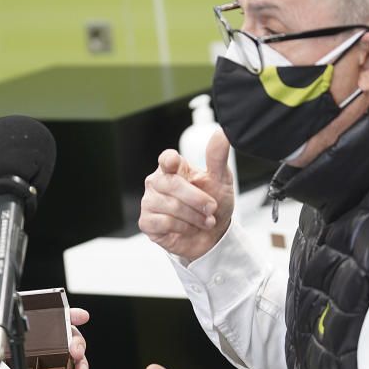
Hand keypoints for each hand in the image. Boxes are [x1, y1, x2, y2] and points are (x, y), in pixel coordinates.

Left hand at [0, 308, 90, 368]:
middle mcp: (50, 339)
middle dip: (77, 343)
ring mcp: (54, 356)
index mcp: (36, 325)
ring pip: (74, 357)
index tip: (81, 316)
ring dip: (80, 364)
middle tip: (74, 352)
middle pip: (71, 336)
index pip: (57, 314)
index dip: (71, 314)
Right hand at [138, 129, 234, 261]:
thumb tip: (222, 133)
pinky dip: (182, 228)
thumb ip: (217, 157)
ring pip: (170, 206)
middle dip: (197, 199)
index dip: (169, 161)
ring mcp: (149, 202)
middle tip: (212, 209)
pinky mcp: (146, 222)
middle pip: (172, 185)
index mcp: (172, 168)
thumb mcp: (221, 180)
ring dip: (194, 217)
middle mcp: (157, 182)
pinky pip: (163, 222)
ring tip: (204, 221)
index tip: (173, 164)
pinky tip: (188, 229)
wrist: (212, 236)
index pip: (166, 159)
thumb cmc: (214, 204)